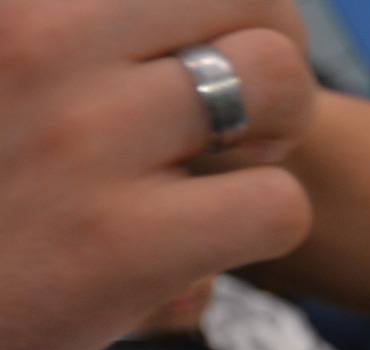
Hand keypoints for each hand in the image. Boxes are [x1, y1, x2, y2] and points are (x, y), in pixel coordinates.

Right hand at [0, 0, 316, 349]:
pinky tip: (206, 242)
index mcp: (23, 0)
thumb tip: (208, 24)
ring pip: (278, 81)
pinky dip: (265, 224)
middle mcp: (42, 38)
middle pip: (254, 2)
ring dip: (276, 134)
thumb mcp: (11, 59)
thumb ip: (86, 43)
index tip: (197, 56)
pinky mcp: (121, 241)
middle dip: (273, 59)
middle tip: (233, 123)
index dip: (227, 11)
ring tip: (223, 171)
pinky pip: (278, 203)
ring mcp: (84, 137)